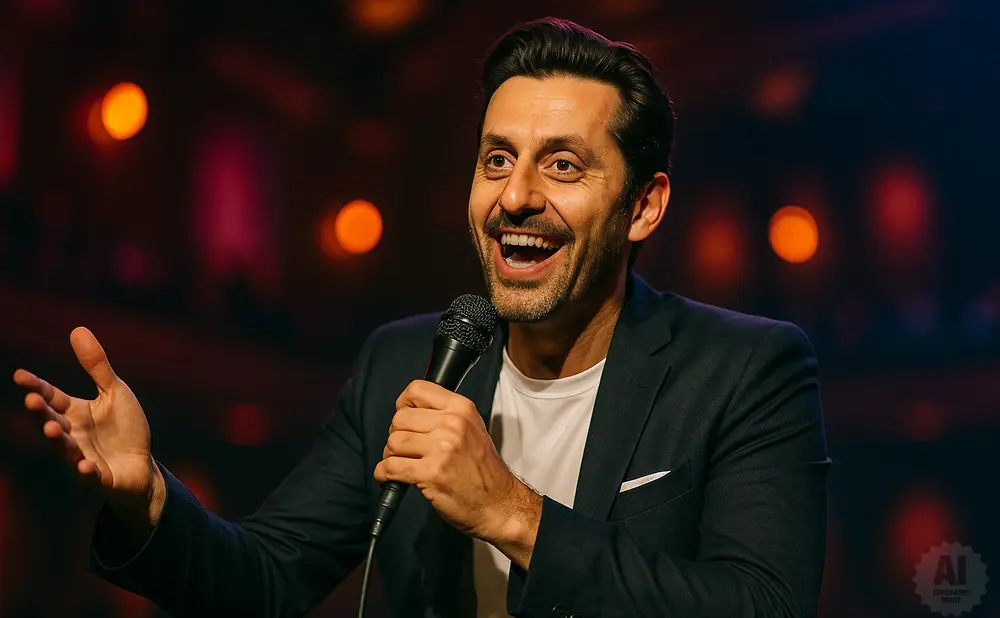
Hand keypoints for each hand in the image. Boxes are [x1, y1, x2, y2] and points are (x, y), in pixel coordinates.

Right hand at [13, 327, 164, 527]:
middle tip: (32, 400)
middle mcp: (73, 435)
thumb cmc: (125, 428)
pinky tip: (84, 466)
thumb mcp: (115, 392)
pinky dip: (86, 471)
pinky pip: (90, 476)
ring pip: (65, 450)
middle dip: (41, 413)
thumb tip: (77, 328)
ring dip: (58, 441)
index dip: (36, 387)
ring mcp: (82, 458)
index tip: (20, 375)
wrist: (142, 466)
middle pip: (52, 422)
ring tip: (52, 429)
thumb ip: (96, 366)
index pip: (51, 397)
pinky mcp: (99, 478)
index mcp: (75, 413)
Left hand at [374, 380, 542, 566]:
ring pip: (393, 442)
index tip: (405, 418)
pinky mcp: (430, 473)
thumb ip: (445, 415)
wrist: (498, 503)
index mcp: (461, 408)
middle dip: (396, 434)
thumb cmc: (483, 470)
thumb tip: (409, 411)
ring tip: (401, 463)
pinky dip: (383, 473)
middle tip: (404, 448)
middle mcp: (452, 424)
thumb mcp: (472, 429)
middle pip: (400, 418)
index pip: (417, 389)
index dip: (403, 404)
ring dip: (390, 455)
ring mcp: (441, 449)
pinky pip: (390, 467)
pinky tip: (389, 477)